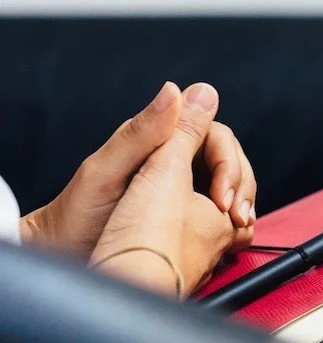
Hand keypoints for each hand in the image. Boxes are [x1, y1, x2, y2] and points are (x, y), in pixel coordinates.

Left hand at [20, 82, 256, 256]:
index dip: (227, 161)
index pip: (214, 134)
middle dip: (240, 182)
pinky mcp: (182, 209)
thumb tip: (177, 90)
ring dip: (242, 199)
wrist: (60, 252)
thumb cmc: (76, 215)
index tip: (223, 196)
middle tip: (236, 215)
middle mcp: (172, 157)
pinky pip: (219, 205)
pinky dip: (232, 217)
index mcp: (158, 139)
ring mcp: (179, 183)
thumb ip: (142, 131)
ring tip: (239, 224)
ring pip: (229, 180)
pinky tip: (232, 231)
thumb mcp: (106, 171)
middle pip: (227, 156)